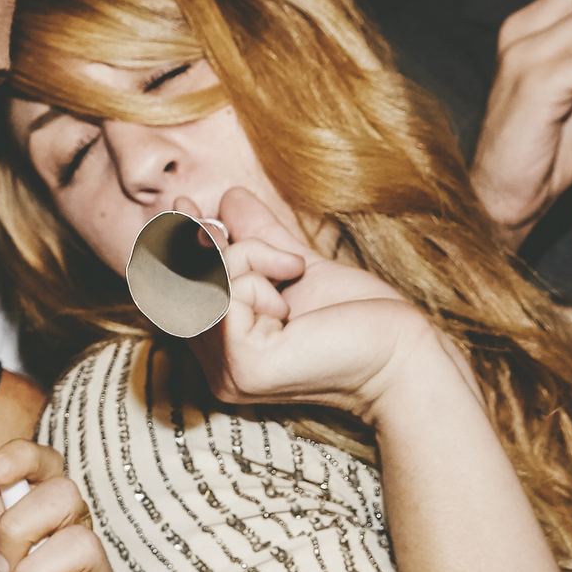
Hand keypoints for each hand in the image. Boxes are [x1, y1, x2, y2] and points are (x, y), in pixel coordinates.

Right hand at [186, 189, 450, 422]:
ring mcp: (228, 372)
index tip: (183, 201)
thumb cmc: (360, 316)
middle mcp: (219, 369)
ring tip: (292, 271)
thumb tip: (229, 199)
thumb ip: (259, 238)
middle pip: (180, 282)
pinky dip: (260, 274)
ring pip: (204, 281)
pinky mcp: (244, 366)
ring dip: (248, 254)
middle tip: (243, 235)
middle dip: (208, 242)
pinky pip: (228, 291)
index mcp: (227, 352)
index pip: (176, 293)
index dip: (172, 244)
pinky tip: (290, 297)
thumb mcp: (298, 265)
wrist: (400, 349)